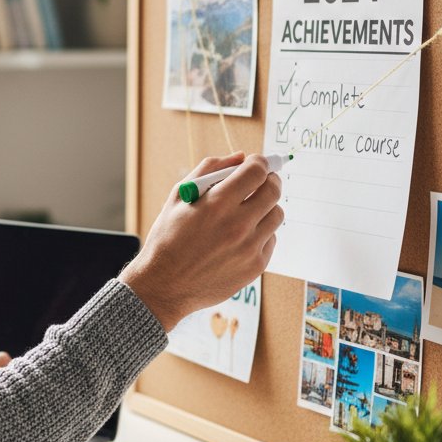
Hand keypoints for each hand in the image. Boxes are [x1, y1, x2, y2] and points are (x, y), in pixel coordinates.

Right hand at [119, 152, 282, 331]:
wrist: (164, 285)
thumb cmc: (168, 239)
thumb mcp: (178, 196)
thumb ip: (209, 170)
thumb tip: (238, 157)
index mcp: (217, 204)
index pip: (256, 171)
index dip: (259, 162)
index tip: (257, 163)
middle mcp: (238, 225)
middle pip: (273, 190)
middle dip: (268, 180)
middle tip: (260, 182)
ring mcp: (250, 247)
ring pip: (276, 215)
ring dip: (266, 206)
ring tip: (249, 210)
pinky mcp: (256, 266)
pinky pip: (271, 239)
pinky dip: (261, 232)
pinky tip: (242, 235)